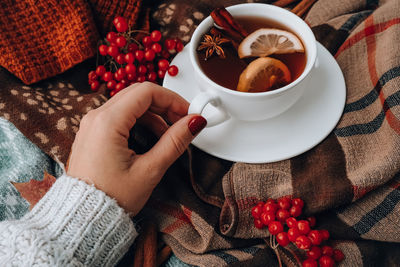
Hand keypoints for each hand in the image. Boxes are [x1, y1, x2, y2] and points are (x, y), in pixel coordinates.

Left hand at [67, 82, 205, 214]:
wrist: (85, 217)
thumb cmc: (111, 197)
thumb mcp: (149, 170)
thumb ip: (174, 142)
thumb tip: (194, 122)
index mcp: (107, 122)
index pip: (146, 92)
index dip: (173, 99)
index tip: (189, 112)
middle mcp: (96, 117)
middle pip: (138, 95)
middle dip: (165, 105)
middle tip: (183, 121)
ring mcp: (93, 124)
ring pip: (130, 105)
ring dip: (154, 115)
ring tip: (170, 135)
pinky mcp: (94, 133)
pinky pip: (121, 116)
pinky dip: (141, 122)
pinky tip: (153, 139)